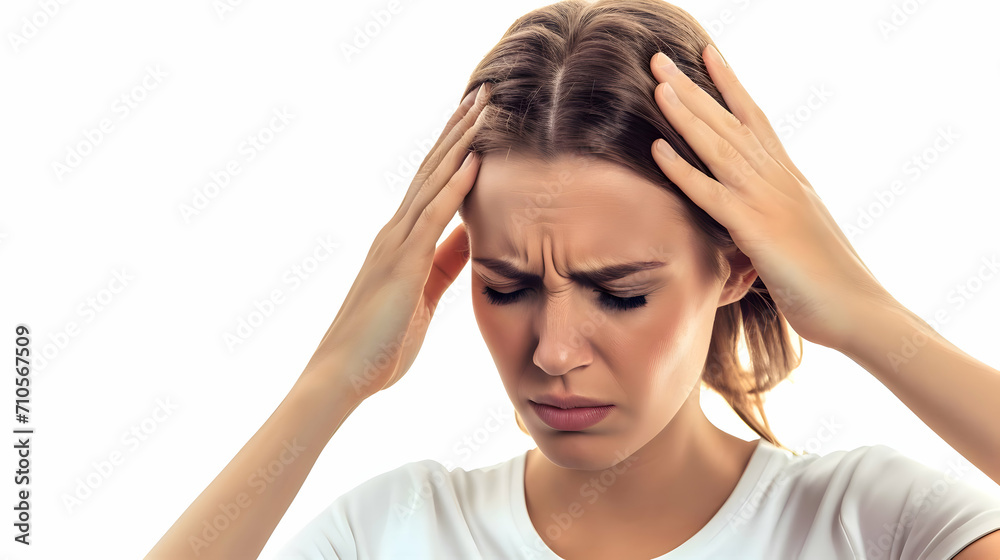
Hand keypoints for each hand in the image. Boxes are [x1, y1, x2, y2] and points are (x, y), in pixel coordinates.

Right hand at [300, 83, 490, 400]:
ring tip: (483, 107)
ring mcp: (395, 245)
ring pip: (432, 181)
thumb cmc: (381, 344)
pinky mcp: (401, 264)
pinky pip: (432, 217)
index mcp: (401, 242)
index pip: (432, 185)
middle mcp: (395, 233)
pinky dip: (455, 186)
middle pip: (432, 170)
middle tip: (483, 94)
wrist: (342, 376)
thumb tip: (471, 237)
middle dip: (459, 131)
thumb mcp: (423, 295)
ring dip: (460, 143)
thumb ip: (444, 263)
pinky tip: (474, 159)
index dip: (454, 150)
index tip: (476, 120)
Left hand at [647, 45, 891, 350]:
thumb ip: (772, 216)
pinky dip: (683, 169)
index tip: (706, 54)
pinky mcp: (757, 231)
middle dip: (694, 88)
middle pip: (730, 123)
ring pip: (719, 147)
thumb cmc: (828, 283)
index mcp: (789, 179)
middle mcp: (779, 180)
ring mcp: (768, 202)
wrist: (860, 311)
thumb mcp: (798, 237)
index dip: (729, 86)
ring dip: (686, 114)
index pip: (755, 120)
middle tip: (660, 57)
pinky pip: (711, 193)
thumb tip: (751, 215)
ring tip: (657, 83)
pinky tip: (657, 148)